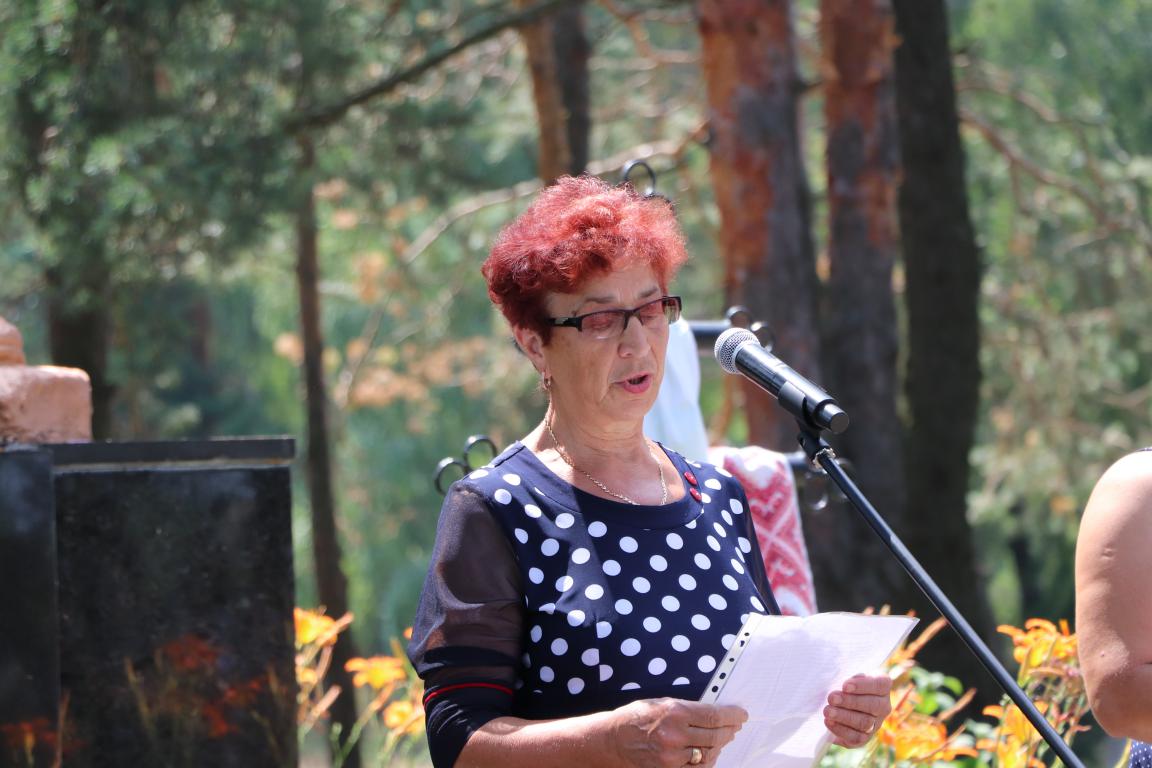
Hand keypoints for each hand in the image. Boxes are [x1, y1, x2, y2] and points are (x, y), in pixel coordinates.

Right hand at [606, 697, 746, 766]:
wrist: (612, 741)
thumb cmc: (634, 718)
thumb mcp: (661, 703)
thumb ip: (686, 709)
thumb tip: (712, 713)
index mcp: (674, 712)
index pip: (714, 716)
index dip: (732, 716)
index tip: (741, 714)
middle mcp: (675, 735)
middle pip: (715, 736)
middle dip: (729, 730)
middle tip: (735, 726)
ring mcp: (672, 757)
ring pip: (709, 754)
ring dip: (720, 745)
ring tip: (724, 738)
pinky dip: (707, 760)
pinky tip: (710, 752)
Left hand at [823, 673, 892, 747]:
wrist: (838, 703)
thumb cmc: (844, 683)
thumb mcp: (847, 674)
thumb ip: (847, 675)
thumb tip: (842, 684)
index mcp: (883, 687)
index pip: (880, 684)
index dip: (863, 685)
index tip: (844, 686)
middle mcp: (883, 706)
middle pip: (873, 705)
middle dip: (850, 702)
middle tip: (831, 698)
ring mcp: (876, 723)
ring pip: (865, 722)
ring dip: (844, 717)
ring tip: (827, 711)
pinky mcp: (865, 738)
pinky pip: (856, 737)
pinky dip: (841, 730)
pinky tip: (829, 722)